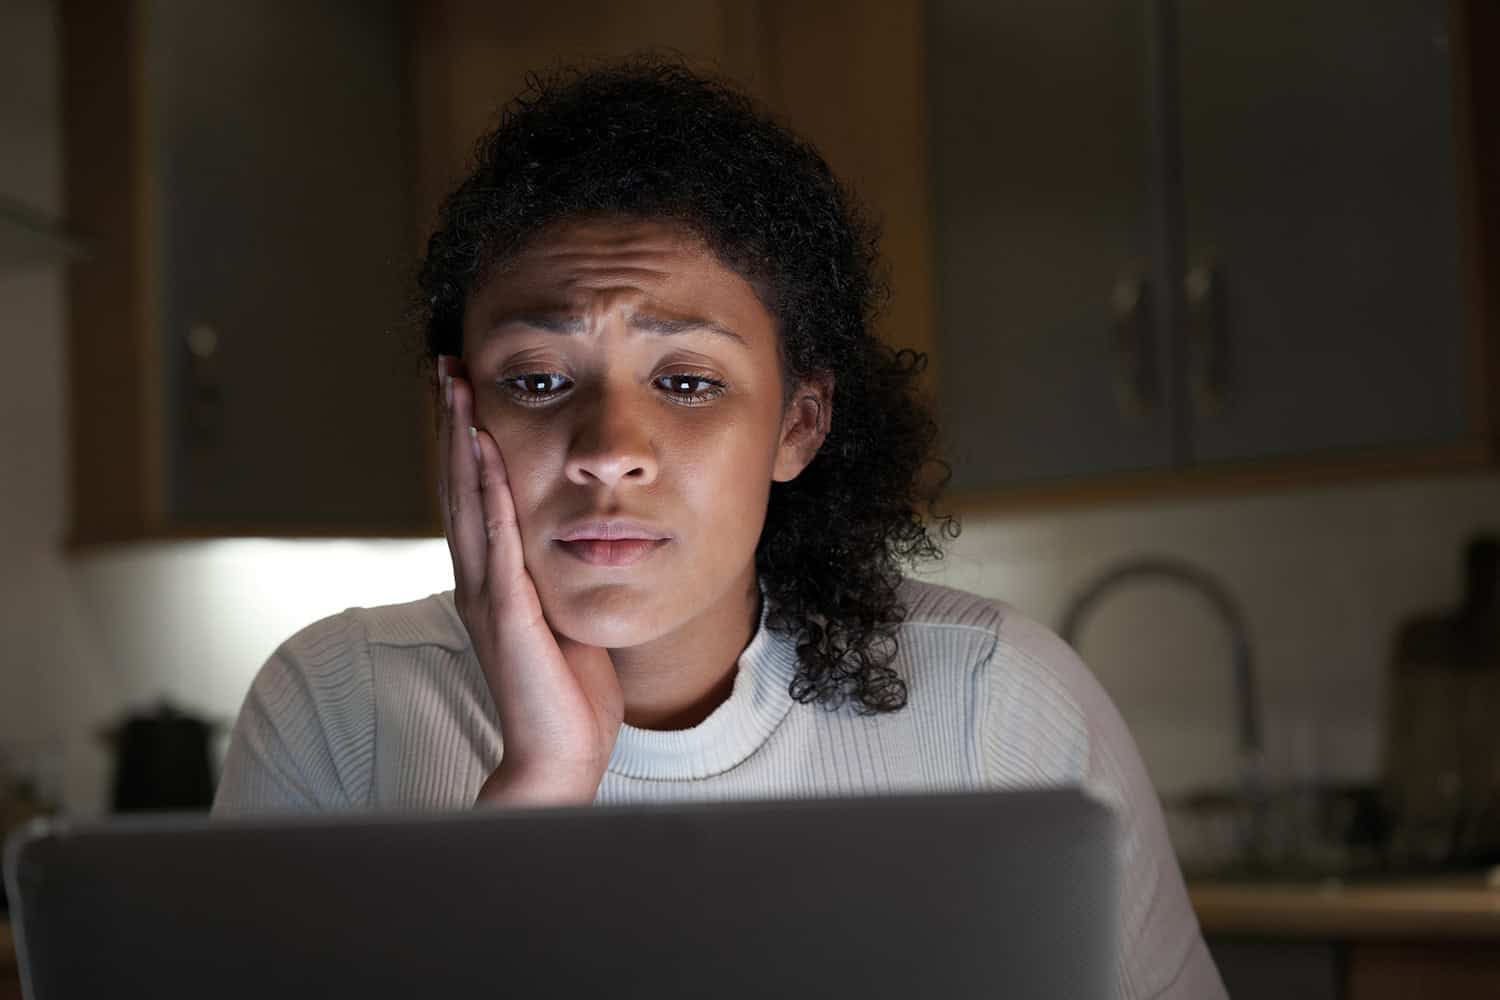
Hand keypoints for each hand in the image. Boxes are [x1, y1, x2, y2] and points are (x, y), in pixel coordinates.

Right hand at [437, 356, 624, 805]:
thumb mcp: (564, 616)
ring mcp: (487, 594)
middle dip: (451, 423)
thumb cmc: (568, 691)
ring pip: (467, 501)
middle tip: (445, 364)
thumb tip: (578, 539)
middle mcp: (479, 579)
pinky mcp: (507, 614)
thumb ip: (557, 577)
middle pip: (458, 484)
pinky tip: (489, 449)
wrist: (558, 755)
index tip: (463, 387)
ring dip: (461, 441)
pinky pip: (498, 540)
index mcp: (493, 579)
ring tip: (456, 387)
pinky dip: (491, 491)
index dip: (465, 440)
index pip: (472, 495)